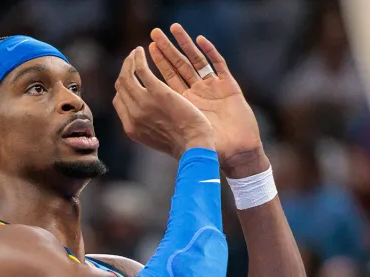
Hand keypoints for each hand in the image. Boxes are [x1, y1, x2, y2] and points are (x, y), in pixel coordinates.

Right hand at [112, 46, 213, 158]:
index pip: (119, 101)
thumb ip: (148, 126)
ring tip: (136, 52)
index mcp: (131, 128)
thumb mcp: (158, 139)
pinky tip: (141, 50)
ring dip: (129, 61)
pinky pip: (141, 69)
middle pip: (120, 86)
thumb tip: (145, 117)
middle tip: (132, 60)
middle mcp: (132, 114)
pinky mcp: (157, 92)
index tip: (132, 79)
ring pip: (127, 75)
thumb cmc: (184, 146)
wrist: (195, 147)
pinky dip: (138, 57)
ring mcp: (143, 102)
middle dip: (125, 71)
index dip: (124, 88)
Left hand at [148, 24, 268, 177]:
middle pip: (180, 66)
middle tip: (154, 34)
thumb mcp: (180, 133)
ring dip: (185, 44)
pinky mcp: (229, 87)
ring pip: (197, 60)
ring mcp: (214, 89)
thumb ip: (160, 121)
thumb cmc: (209, 150)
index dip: (157, 63)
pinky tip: (201, 40)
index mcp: (184, 105)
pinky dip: (210, 51)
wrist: (236, 155)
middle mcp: (198, 94)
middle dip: (166, 49)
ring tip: (174, 27)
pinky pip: (219, 65)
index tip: (142, 50)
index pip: (167, 78)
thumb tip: (133, 113)